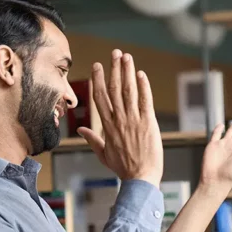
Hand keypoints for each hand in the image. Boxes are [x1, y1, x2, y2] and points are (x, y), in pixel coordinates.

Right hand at [77, 49, 163, 186]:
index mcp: (107, 126)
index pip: (100, 98)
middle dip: (114, 69)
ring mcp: (134, 121)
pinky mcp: (149, 123)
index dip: (98, 80)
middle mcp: (119, 120)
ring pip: (128, 91)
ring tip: (126, 57)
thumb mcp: (104, 154)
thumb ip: (93, 140)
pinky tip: (141, 74)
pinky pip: (145, 101)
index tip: (98, 65)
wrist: (140, 178)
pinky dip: (143, 87)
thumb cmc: (124, 168)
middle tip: (115, 53)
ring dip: (127, 72)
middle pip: (114, 89)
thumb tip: (82, 130)